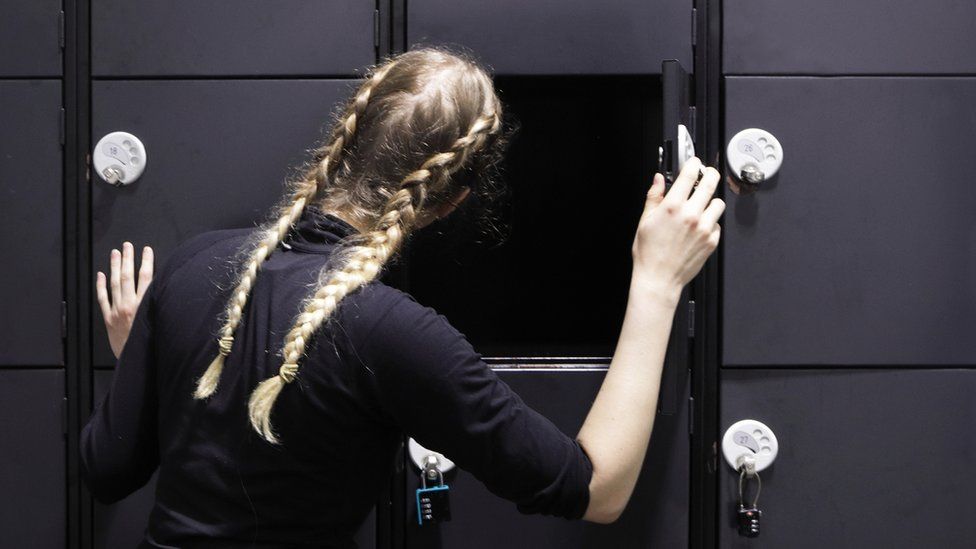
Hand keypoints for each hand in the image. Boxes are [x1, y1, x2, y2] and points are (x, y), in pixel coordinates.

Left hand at [96, 242, 153, 357]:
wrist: (135, 362)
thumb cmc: (151, 344)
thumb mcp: (162, 324)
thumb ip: (161, 306)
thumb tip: (166, 290)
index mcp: (145, 306)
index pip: (146, 278)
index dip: (146, 262)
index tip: (147, 250)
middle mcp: (130, 305)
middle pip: (128, 277)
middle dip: (128, 259)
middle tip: (128, 246)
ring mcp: (117, 311)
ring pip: (115, 284)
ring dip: (115, 267)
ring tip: (115, 253)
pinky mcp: (108, 319)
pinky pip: (102, 299)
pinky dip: (101, 286)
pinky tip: (101, 275)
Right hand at [631, 157, 723, 296]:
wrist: (659, 279)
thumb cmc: (649, 253)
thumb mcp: (644, 221)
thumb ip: (653, 196)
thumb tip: (657, 179)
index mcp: (672, 207)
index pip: (689, 174)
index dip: (693, 163)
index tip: (694, 163)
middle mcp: (691, 215)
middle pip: (711, 183)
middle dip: (709, 173)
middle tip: (707, 174)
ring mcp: (704, 228)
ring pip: (718, 203)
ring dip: (711, 200)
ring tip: (701, 206)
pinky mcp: (712, 241)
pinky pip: (717, 224)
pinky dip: (711, 222)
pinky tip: (699, 227)